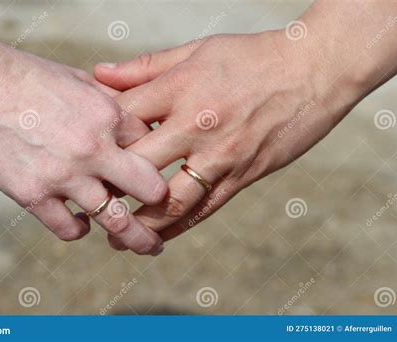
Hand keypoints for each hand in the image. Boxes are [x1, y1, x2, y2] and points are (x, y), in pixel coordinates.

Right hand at [0, 40, 166, 254]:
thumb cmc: (27, 75)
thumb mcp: (79, 78)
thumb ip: (111, 99)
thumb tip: (135, 112)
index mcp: (109, 115)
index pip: (154, 148)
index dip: (158, 160)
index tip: (159, 172)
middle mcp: (93, 148)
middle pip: (149, 189)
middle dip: (162, 204)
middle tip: (167, 215)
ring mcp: (64, 175)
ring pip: (116, 220)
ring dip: (136, 237)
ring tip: (146, 246)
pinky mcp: (32, 195)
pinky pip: (69, 229)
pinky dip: (80, 230)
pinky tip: (81, 225)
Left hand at [95, 0, 396, 246]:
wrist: (313, 71)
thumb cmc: (253, 56)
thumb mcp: (197, 50)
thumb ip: (146, 66)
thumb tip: (100, 74)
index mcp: (179, 89)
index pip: (121, 118)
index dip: (97, 138)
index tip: (82, 153)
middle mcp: (195, 125)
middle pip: (137, 164)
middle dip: (109, 186)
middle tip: (88, 203)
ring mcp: (220, 155)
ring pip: (170, 200)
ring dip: (139, 222)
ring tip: (117, 236)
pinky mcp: (242, 175)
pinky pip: (204, 208)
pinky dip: (178, 227)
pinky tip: (159, 237)